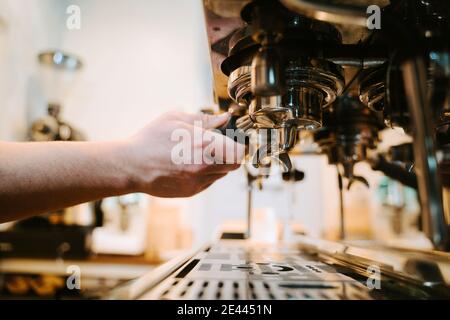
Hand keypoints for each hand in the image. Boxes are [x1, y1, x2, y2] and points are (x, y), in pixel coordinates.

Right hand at [125, 111, 244, 196]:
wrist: (131, 165)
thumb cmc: (152, 138)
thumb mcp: (176, 119)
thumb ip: (205, 119)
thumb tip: (224, 118)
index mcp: (204, 145)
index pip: (240, 150)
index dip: (240, 144)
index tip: (235, 139)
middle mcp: (205, 166)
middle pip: (235, 163)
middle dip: (231, 153)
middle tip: (220, 145)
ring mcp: (198, 181)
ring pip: (222, 173)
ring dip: (218, 163)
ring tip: (200, 153)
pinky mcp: (191, 192)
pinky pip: (209, 182)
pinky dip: (206, 173)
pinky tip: (190, 164)